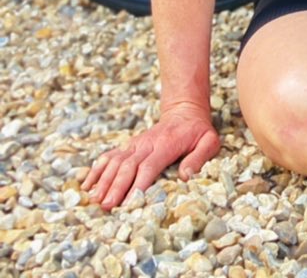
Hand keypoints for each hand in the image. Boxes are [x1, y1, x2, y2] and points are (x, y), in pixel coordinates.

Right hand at [82, 103, 220, 208]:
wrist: (184, 111)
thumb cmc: (198, 131)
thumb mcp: (209, 141)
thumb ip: (199, 158)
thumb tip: (185, 176)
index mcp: (166, 144)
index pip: (149, 166)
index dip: (137, 185)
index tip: (128, 203)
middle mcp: (147, 143)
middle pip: (128, 166)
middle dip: (116, 187)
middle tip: (106, 207)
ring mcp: (135, 144)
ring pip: (115, 161)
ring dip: (103, 180)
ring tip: (94, 200)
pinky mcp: (129, 146)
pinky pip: (109, 156)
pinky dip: (97, 169)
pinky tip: (86, 185)